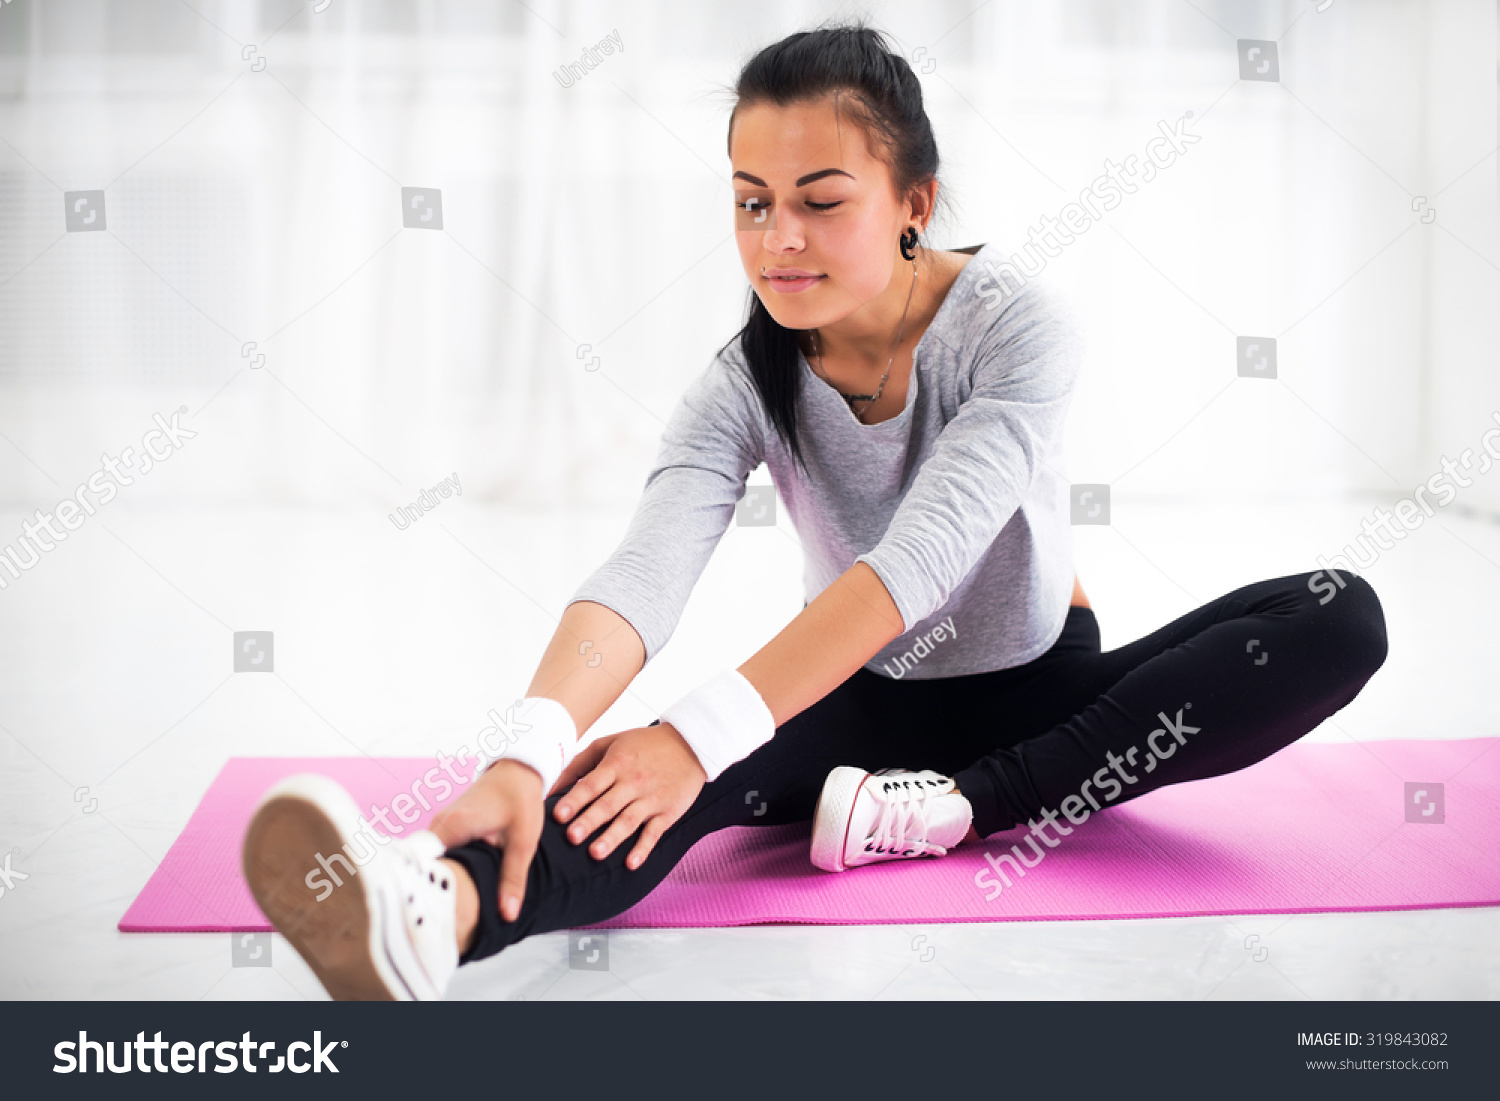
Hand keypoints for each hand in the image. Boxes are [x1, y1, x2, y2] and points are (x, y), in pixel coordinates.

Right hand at [428, 759, 542, 922]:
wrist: (519, 770)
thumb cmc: (520, 799)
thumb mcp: (522, 842)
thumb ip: (513, 879)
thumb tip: (507, 914)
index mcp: (453, 827)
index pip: (422, 866)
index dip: (424, 893)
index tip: (430, 917)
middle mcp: (439, 824)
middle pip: (422, 866)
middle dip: (430, 892)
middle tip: (438, 922)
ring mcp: (440, 824)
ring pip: (428, 860)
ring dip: (436, 880)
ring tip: (445, 911)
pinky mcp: (445, 826)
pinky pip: (435, 852)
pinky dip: (442, 868)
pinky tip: (452, 888)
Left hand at [553, 723, 706, 869]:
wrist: (690, 744)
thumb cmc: (643, 744)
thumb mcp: (610, 744)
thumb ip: (579, 763)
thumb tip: (551, 786)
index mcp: (617, 764)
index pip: (592, 784)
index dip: (575, 799)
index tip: (558, 814)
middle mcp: (633, 782)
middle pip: (608, 804)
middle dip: (589, 821)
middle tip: (572, 837)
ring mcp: (652, 798)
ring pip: (629, 820)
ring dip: (612, 838)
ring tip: (595, 853)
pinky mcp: (668, 812)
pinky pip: (654, 833)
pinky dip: (644, 848)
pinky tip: (631, 863)